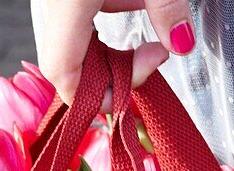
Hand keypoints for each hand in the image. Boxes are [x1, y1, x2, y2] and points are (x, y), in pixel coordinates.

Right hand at [38, 0, 195, 109]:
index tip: (134, 90)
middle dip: (108, 78)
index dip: (95, 97)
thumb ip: (166, 8)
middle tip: (149, 62)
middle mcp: (52, 1)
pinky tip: (131, 14)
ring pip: (69, 45)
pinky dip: (99, 31)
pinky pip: (73, 22)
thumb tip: (181, 44)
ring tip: (146, 46)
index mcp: (66, 1)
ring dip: (106, 55)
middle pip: (65, 65)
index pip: (63, 74)